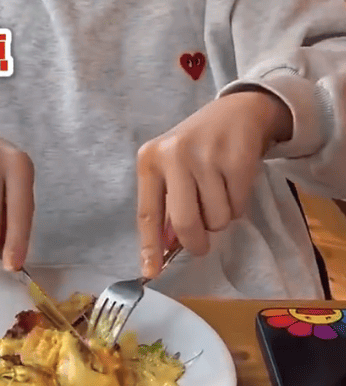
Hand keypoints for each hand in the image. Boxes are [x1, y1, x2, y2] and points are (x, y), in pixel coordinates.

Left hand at [137, 91, 292, 277]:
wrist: (236, 113)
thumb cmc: (197, 148)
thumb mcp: (172, 168)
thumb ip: (166, 205)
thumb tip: (166, 250)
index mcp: (150, 159)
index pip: (147, 212)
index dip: (149, 246)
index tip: (150, 273)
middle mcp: (174, 155)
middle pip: (185, 223)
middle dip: (197, 242)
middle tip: (202, 243)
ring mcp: (206, 156)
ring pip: (217, 219)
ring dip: (221, 216)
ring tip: (219, 190)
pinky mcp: (236, 159)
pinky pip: (239, 206)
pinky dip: (239, 203)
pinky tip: (234, 180)